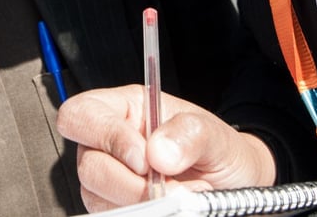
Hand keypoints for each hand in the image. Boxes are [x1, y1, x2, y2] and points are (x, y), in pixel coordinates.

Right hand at [57, 85, 275, 211]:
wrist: (235, 187)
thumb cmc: (220, 153)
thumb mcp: (216, 135)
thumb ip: (190, 133)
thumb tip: (159, 151)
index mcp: (127, 110)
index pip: (82, 114)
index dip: (104, 135)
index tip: (143, 159)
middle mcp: (111, 146)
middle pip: (88, 165)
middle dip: (131, 183)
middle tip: (170, 186)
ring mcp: (110, 181)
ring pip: (97, 198)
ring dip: (142, 203)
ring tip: (180, 195)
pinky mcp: (116, 208)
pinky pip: (113, 216)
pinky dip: (145, 215)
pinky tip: (169, 209)